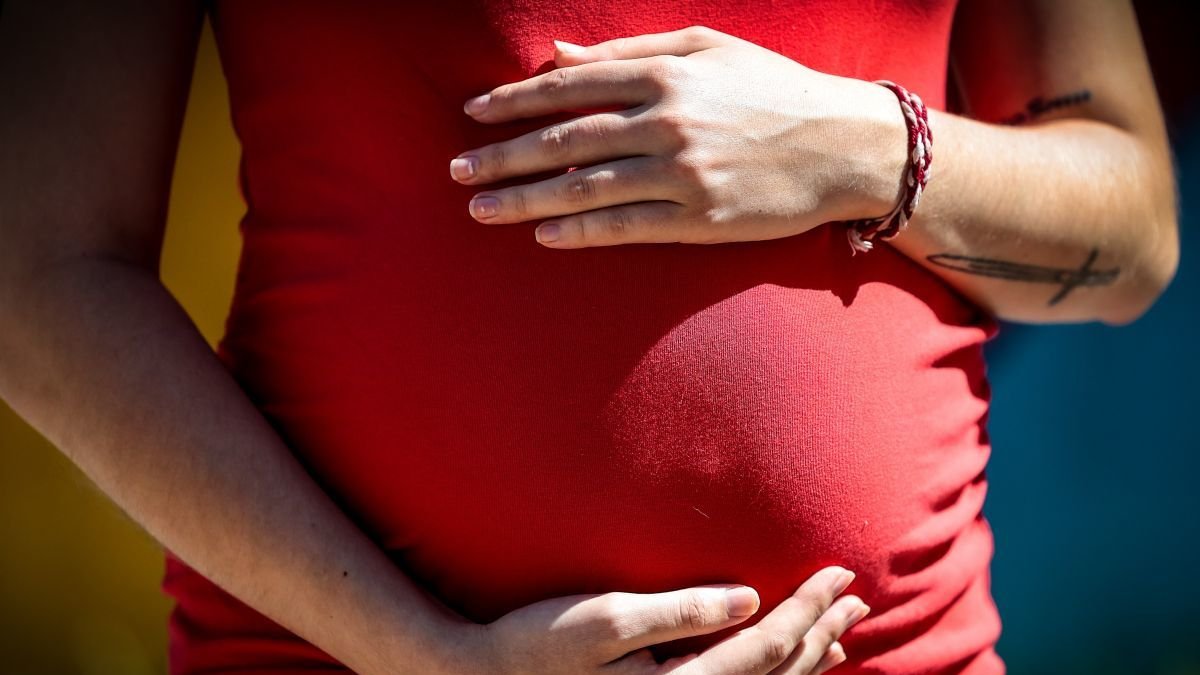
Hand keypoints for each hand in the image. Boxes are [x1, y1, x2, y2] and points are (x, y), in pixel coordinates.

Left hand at [449, 25, 907, 248]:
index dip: (514, 101)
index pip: (569, 86)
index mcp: (666, 74)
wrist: (847, 146)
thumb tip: (558, 57)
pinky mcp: (700, 219)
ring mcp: (683, 174)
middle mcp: (668, 122)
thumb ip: (631, 52)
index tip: (472, 115)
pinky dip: (580, 232)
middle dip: (503, 156)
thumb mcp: (708, 49)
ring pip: (584, 187)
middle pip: (564, 140)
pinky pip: (626, 227)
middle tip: (456, 170)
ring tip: (480, 209)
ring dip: (525, 200)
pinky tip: (544, 236)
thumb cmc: (775, 89)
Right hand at [462, 566, 868, 673]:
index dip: (809, 607)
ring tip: (838, 631)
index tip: (840, 570)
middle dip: (820, 631)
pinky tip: (782, 661)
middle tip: (857, 596)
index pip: (768, 648)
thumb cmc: (537, 642)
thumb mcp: (604, 619)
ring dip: (806, 658)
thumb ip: (680, 611)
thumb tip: (749, 599)